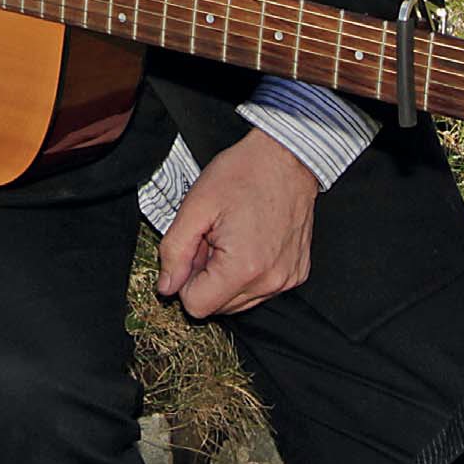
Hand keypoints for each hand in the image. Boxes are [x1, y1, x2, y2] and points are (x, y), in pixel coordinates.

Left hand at [156, 126, 319, 318]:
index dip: (186, 279)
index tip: (196, 247)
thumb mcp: (196, 205)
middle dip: (208, 277)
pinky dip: (251, 271)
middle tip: (213, 237)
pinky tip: (252, 239)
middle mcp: (270, 282)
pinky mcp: (297, 272)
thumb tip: (166, 287)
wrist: (287, 155)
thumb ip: (174, 251)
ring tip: (234, 236)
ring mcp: (287, 279)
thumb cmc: (244, 173)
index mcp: (243, 269)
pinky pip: (262, 288)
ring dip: (228, 276)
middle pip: (219, 307)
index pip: (196, 306)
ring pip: (240, 301)